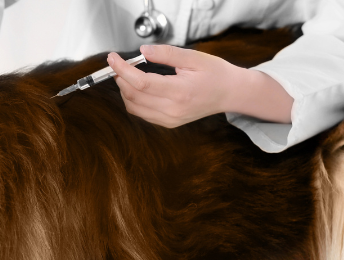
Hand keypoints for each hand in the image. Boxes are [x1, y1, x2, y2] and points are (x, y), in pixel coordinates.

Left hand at [109, 45, 292, 127]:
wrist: (230, 94)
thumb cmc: (215, 74)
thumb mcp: (193, 57)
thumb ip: (166, 54)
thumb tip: (143, 51)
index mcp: (179, 92)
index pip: (141, 82)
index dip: (122, 69)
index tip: (113, 58)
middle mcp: (172, 109)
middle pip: (133, 95)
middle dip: (120, 78)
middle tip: (119, 64)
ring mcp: (169, 119)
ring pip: (133, 107)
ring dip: (125, 89)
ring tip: (128, 74)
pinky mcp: (168, 123)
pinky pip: (141, 113)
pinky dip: (133, 99)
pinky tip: (138, 87)